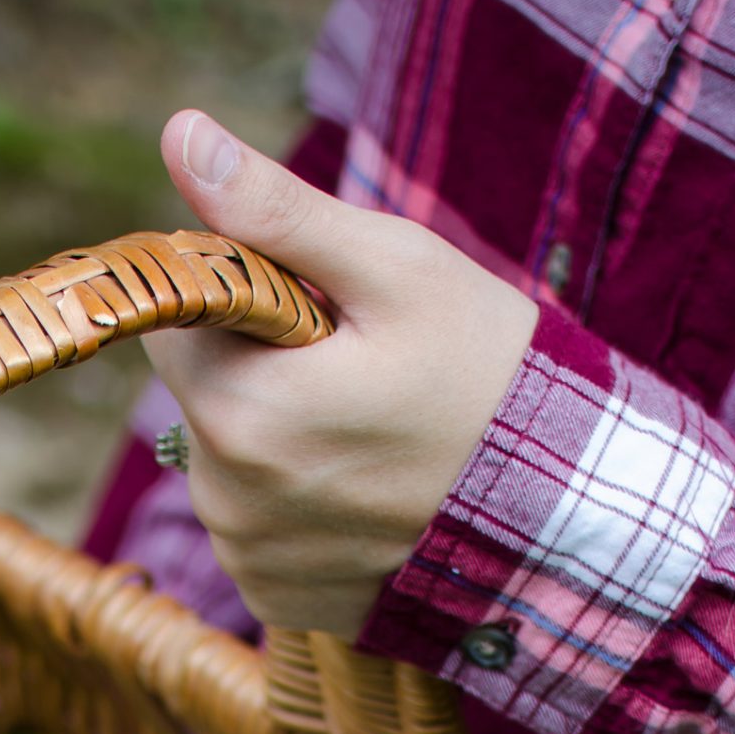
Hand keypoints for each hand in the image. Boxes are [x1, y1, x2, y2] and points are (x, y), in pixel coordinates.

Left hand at [143, 111, 538, 640]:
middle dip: (258, 372)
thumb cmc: (484, 372)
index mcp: (238, 411)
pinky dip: (295, 506)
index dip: (238, 299)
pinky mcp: (276, 598)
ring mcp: (251, 559)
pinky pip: (256, 528)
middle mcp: (225, 501)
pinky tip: (363, 494)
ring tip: (370, 437)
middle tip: (354, 372)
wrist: (559, 506)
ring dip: (275, 441)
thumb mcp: (392, 269)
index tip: (311, 309)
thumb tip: (181, 136)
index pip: (175, 323)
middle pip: (199, 398)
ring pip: (225, 465)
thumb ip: (276, 211)